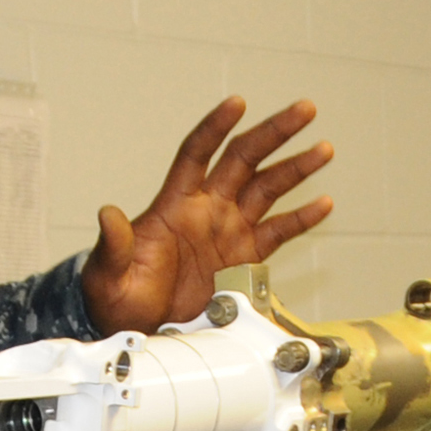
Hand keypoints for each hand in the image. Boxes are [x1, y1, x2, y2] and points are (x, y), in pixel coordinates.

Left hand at [79, 95, 333, 334]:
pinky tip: (323, 203)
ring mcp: (228, 230)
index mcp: (175, 204)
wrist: (137, 327)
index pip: (197, 153)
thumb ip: (114, 244)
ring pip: (267, 189)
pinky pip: (278, 232)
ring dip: (295, 168)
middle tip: (304, 110)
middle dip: (274, 132)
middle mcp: (207, 209)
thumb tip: (108, 215)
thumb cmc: (116, 296)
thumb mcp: (107, 273)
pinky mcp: (244, 258)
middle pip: (244, 159)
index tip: (237, 103)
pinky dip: (300, 218)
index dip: (216, 127)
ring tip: (323, 150)